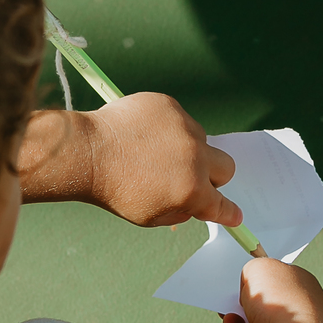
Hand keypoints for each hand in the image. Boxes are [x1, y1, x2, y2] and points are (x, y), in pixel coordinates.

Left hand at [82, 94, 241, 225]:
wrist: (89, 153)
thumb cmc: (114, 189)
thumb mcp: (149, 217)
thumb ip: (180, 213)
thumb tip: (195, 206)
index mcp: (192, 190)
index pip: (223, 205)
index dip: (228, 211)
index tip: (232, 214)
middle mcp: (195, 157)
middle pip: (226, 167)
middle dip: (213, 175)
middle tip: (187, 176)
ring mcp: (185, 128)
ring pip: (201, 140)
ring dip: (187, 148)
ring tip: (153, 152)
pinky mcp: (170, 106)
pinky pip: (181, 119)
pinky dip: (169, 127)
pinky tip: (145, 135)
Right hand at [222, 260, 322, 322]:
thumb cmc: (281, 304)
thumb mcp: (260, 269)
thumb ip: (252, 271)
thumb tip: (250, 284)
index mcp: (303, 290)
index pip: (275, 289)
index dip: (252, 291)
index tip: (232, 296)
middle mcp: (305, 319)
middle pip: (263, 320)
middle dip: (241, 320)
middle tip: (228, 317)